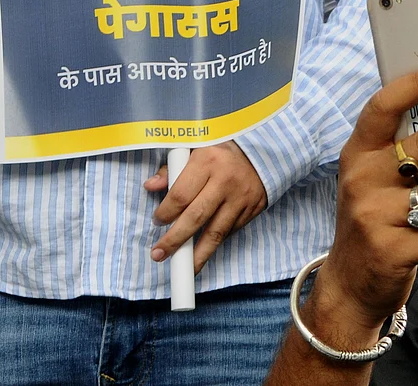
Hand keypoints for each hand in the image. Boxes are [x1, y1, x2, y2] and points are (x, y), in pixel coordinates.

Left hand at [145, 140, 267, 272]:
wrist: (266, 149)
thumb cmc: (223, 149)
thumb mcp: (196, 149)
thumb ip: (172, 168)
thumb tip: (151, 186)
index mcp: (207, 161)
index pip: (180, 195)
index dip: (165, 213)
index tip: (157, 221)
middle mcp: (225, 181)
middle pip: (195, 218)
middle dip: (175, 240)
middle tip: (159, 254)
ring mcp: (242, 197)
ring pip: (216, 233)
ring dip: (198, 255)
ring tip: (185, 269)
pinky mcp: (254, 208)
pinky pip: (231, 230)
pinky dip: (217, 241)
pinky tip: (205, 248)